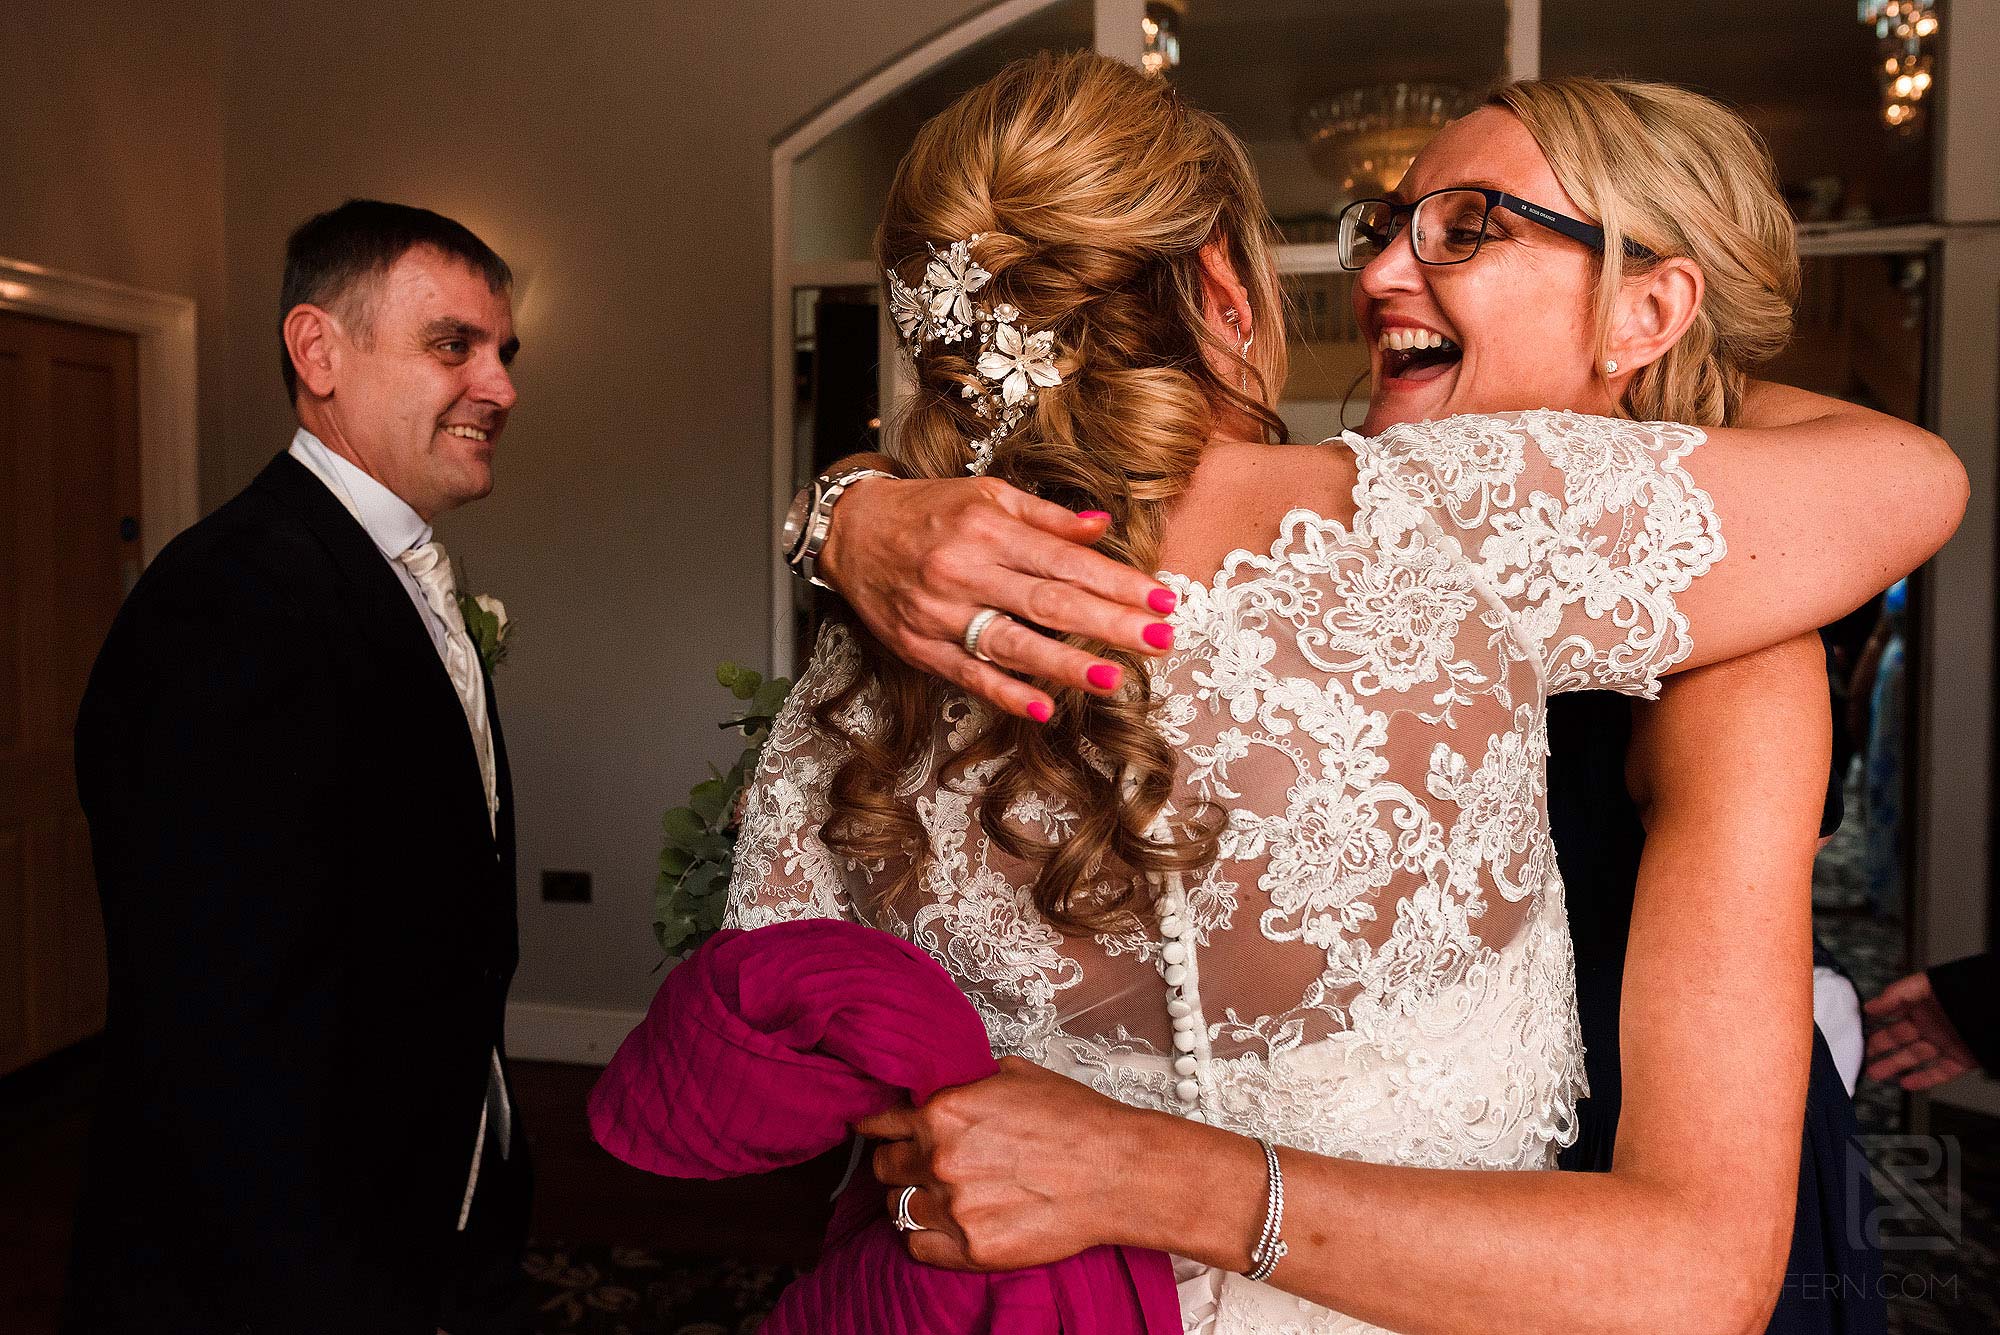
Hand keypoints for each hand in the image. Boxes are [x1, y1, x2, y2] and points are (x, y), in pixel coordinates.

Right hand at [818, 475, 1177, 721]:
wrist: (851, 532)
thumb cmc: (929, 511)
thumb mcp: (987, 497)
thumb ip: (1046, 516)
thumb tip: (1102, 526)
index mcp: (988, 529)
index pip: (1064, 560)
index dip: (1116, 582)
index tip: (1162, 600)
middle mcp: (965, 570)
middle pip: (1048, 602)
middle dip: (1108, 623)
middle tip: (1160, 640)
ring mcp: (940, 613)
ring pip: (1010, 643)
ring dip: (1065, 664)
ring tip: (1115, 678)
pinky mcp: (920, 647)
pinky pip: (967, 674)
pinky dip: (1005, 693)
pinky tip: (1043, 707)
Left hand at [856, 1056, 1151, 1270]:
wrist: (1119, 1170)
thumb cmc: (1077, 1120)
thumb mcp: (1016, 1076)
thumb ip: (967, 1083)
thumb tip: (944, 1086)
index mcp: (944, 1111)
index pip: (880, 1123)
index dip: (878, 1128)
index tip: (876, 1133)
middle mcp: (940, 1159)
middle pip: (884, 1168)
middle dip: (898, 1164)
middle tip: (918, 1166)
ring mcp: (954, 1208)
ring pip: (898, 1209)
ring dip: (914, 1201)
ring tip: (941, 1197)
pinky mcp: (973, 1250)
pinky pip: (918, 1247)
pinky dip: (925, 1238)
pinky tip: (947, 1226)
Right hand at [1863, 971, 1978, 1089]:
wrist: (1994, 1009)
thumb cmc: (1961, 992)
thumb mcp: (1921, 986)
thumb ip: (1895, 995)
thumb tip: (1870, 1006)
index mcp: (1920, 1006)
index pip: (1892, 1017)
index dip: (1875, 1025)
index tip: (1858, 1032)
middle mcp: (1930, 1025)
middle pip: (1899, 1039)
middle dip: (1879, 1049)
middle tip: (1861, 1056)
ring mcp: (1945, 1043)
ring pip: (1914, 1057)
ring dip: (1893, 1066)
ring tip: (1874, 1073)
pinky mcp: (1960, 1059)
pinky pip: (1939, 1073)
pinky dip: (1922, 1080)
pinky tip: (1906, 1083)